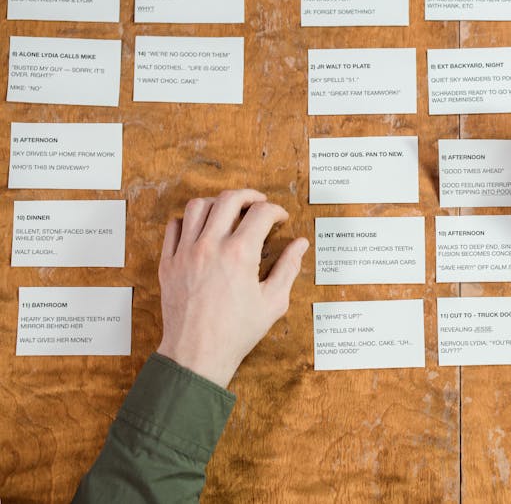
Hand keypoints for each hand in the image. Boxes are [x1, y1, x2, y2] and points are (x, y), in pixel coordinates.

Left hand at [156, 189, 308, 387]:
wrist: (197, 354)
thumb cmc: (237, 331)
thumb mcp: (273, 301)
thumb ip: (289, 267)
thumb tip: (301, 244)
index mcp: (240, 254)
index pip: (261, 213)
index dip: (276, 210)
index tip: (280, 219)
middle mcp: (210, 246)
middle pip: (229, 199)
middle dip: (249, 196)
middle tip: (259, 203)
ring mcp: (185, 253)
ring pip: (198, 206)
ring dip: (218, 203)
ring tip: (229, 211)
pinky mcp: (169, 263)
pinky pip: (174, 226)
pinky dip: (189, 220)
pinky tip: (202, 229)